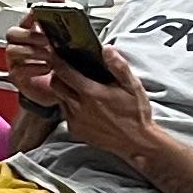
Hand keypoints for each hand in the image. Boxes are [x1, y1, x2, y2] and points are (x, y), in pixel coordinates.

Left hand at [9, 31, 157, 164]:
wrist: (137, 143)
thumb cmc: (136, 113)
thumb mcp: (132, 86)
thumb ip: (119, 66)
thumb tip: (107, 49)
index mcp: (91, 93)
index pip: (64, 72)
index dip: (58, 61)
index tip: (57, 54)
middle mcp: (79, 107)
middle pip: (55, 85)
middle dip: (57, 75)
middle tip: (66, 70)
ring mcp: (76, 120)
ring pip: (59, 99)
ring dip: (64, 91)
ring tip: (76, 87)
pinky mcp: (76, 131)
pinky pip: (65, 114)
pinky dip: (69, 106)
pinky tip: (82, 104)